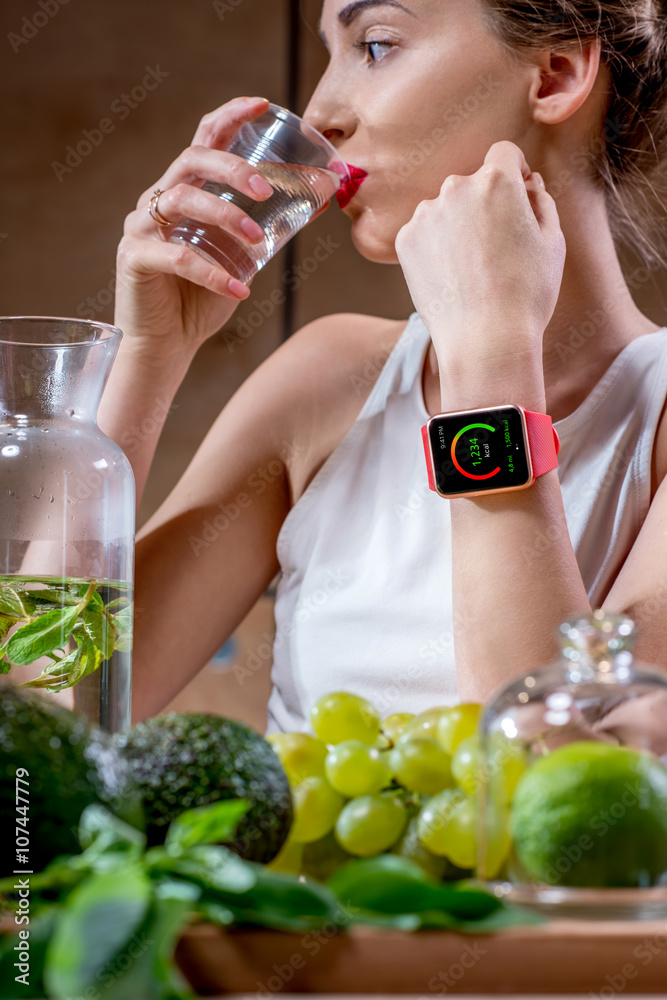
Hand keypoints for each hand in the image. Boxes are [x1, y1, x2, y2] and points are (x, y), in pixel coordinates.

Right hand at [115, 96, 273, 359]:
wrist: (168, 344)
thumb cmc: (202, 298)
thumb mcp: (242, 258)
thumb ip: (264, 229)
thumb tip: (316, 202)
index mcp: (184, 191)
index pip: (204, 140)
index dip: (229, 117)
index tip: (262, 103)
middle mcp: (158, 200)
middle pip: (192, 161)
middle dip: (233, 168)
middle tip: (267, 189)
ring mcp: (141, 227)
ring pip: (181, 200)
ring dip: (226, 216)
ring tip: (257, 241)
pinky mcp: (134, 258)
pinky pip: (175, 256)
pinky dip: (213, 273)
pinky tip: (239, 290)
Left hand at [395, 141, 565, 365]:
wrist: (484, 340)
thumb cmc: (527, 293)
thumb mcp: (552, 242)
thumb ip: (540, 201)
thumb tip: (527, 183)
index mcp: (497, 180)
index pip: (504, 153)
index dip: (514, 171)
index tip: (517, 193)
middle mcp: (455, 188)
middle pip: (473, 183)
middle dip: (485, 203)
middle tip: (497, 246)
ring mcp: (425, 214)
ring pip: (446, 209)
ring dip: (457, 225)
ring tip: (473, 268)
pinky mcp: (405, 241)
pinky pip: (425, 233)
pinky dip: (436, 247)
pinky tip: (452, 276)